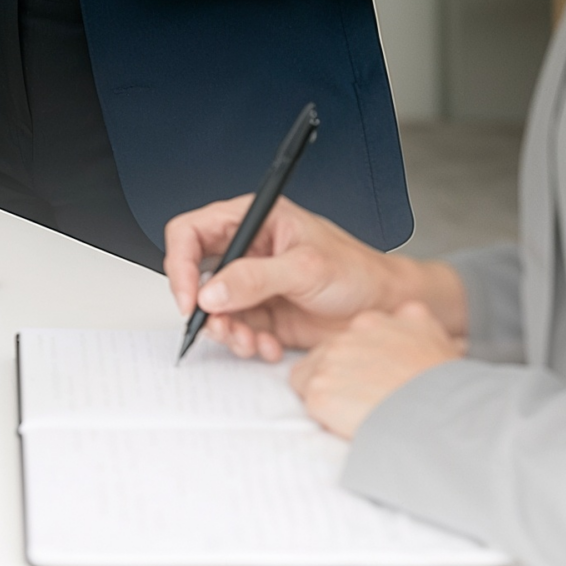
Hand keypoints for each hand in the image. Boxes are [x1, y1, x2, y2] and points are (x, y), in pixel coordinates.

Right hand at [163, 193, 464, 359]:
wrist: (385, 309)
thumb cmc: (358, 271)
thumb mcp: (305, 268)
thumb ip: (255, 278)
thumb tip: (211, 290)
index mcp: (254, 220)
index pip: (193, 232)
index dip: (180, 263)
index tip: (189, 297)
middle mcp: (247, 250)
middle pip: (196, 274)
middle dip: (204, 307)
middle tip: (219, 326)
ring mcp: (252, 284)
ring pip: (213, 309)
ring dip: (227, 331)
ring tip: (250, 341)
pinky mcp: (262, 314)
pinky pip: (236, 330)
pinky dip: (246, 343)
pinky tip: (269, 345)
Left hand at [288, 303, 460, 437]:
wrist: (436, 417)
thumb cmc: (440, 383)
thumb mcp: (432, 334)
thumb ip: (412, 320)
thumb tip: (410, 315)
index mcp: (371, 321)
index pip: (347, 337)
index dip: (356, 361)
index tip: (370, 377)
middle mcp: (345, 335)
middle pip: (326, 356)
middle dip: (338, 376)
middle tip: (364, 398)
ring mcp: (328, 363)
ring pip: (310, 377)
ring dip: (328, 393)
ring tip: (358, 411)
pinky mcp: (318, 393)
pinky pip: (311, 403)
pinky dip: (326, 414)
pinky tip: (350, 421)